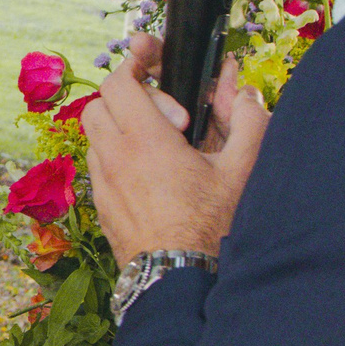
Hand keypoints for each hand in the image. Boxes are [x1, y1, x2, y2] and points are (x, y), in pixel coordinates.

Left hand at [77, 34, 268, 262]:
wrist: (178, 280)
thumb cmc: (211, 228)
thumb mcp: (241, 171)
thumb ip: (248, 122)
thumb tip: (244, 94)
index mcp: (146, 140)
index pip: (119, 82)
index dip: (135, 66)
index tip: (155, 66)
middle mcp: (115, 157)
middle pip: (100, 103)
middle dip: (128, 96)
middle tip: (165, 113)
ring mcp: (103, 182)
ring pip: (95, 134)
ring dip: (120, 126)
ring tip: (159, 143)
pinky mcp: (100, 204)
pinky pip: (98, 164)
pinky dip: (116, 155)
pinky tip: (150, 173)